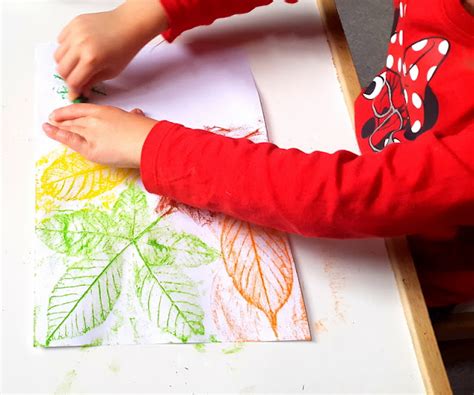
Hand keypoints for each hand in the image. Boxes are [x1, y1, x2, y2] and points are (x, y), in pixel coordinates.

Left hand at [43, 104, 157, 167]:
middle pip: (74, 119)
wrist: (148, 143)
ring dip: (58, 126)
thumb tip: (137, 114)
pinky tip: (47, 129)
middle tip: (53, 119)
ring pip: (70, 128)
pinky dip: (56, 134)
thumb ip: (133, 117)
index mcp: (106, 111)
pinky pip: (70, 140)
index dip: (70, 111)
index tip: (62, 112)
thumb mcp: (138, 118)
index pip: (82, 109)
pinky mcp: (90, 149)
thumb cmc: (147, 132)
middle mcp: (95, 120)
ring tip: (48, 125)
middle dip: (62, 119)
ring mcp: (91, 133)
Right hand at [55, 0, 167, 99]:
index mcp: (92, 59)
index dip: (74, 90)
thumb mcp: (111, 72)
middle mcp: (81, 45)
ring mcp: (76, 33)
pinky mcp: (74, 24)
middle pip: (62, 70)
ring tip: (78, 64)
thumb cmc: (124, 48)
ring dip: (65, 64)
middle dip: (69, 78)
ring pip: (58, 56)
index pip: (73, 81)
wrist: (128, 26)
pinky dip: (66, 48)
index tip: (75, 93)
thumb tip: (80, 91)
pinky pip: (60, 41)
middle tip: (77, 79)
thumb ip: (92, 82)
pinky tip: (78, 50)